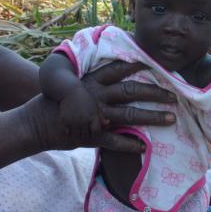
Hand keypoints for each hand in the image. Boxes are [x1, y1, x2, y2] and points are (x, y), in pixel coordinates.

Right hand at [24, 61, 177, 152]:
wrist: (36, 124)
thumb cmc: (56, 104)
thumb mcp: (74, 86)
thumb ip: (95, 83)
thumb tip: (117, 76)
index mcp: (91, 81)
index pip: (118, 70)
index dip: (137, 65)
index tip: (156, 65)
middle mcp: (96, 96)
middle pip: (131, 91)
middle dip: (155, 93)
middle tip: (174, 96)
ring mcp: (95, 116)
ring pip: (130, 115)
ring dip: (152, 117)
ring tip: (171, 119)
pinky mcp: (92, 136)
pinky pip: (116, 141)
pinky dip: (131, 145)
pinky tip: (145, 147)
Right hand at [58, 84, 105, 137]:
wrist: (69, 90)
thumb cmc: (84, 97)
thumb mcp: (95, 104)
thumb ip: (101, 115)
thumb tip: (108, 124)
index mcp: (93, 116)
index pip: (96, 131)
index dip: (94, 131)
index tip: (92, 128)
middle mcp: (84, 120)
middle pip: (86, 135)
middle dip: (86, 133)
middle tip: (83, 129)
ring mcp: (74, 121)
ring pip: (76, 135)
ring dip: (77, 133)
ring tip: (77, 128)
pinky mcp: (64, 120)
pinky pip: (67, 132)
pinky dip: (69, 131)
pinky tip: (69, 127)